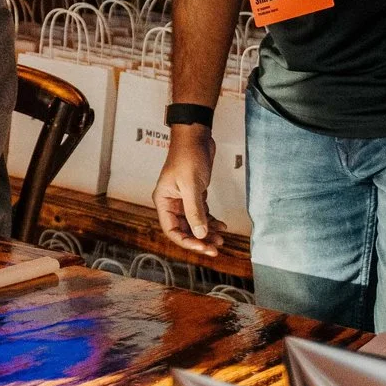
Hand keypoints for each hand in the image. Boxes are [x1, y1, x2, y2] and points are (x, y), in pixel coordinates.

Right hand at [152, 128, 225, 256]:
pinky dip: (211, 221)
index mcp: (164, 202)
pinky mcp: (194, 195)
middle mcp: (171, 203)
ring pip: (194, 224)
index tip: (204, 247)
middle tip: (216, 248)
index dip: (188, 242)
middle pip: (184, 229)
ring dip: (207, 232)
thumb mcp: (191, 186)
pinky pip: (202, 214)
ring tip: (222, 239)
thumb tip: (200, 235)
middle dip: (200, 239)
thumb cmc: (188, 157)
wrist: (196, 137)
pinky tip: (222, 226)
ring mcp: (183, 200)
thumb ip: (195, 212)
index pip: (172, 230)